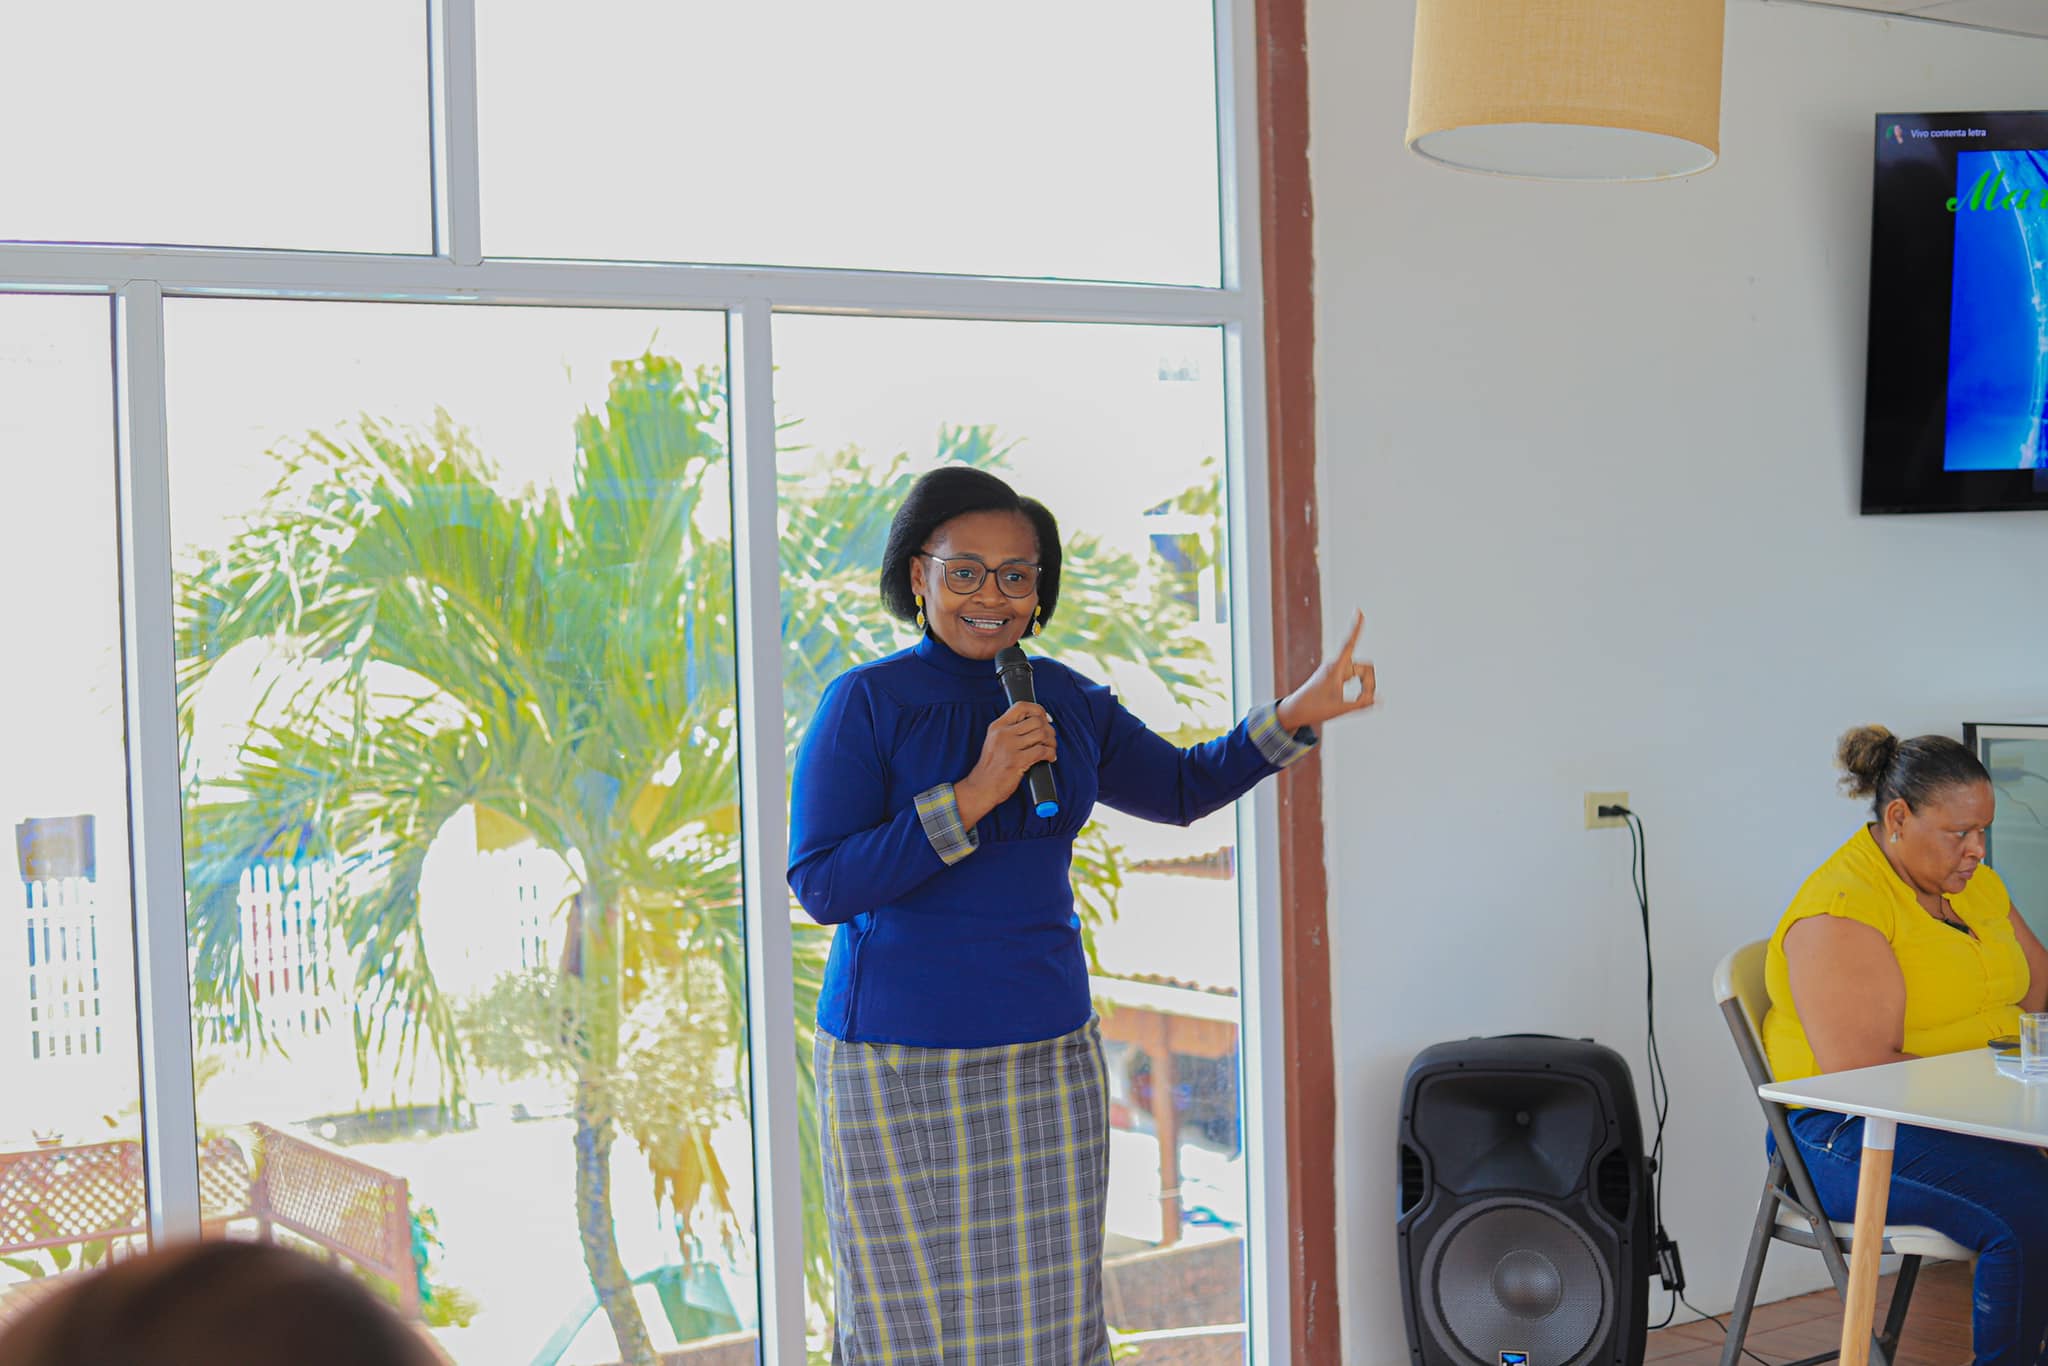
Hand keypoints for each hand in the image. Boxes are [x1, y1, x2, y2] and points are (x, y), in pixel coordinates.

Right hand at [955, 702, 1058, 826]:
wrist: (981, 787)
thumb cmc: (991, 767)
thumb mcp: (994, 742)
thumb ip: (1010, 731)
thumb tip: (1036, 724)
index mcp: (997, 726)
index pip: (1021, 706)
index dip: (1038, 709)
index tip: (1045, 718)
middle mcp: (1003, 733)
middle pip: (1036, 720)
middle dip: (1049, 729)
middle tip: (1050, 739)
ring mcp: (1010, 747)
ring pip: (1042, 734)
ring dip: (1052, 742)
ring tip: (1051, 749)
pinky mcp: (1017, 761)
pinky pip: (1042, 751)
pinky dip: (1051, 754)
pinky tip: (1050, 758)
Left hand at [1276, 609, 1375, 732]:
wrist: (1295, 711)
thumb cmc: (1314, 708)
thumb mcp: (1340, 708)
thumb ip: (1361, 704)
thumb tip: (1378, 699)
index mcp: (1335, 668)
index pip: (1349, 644)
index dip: (1356, 628)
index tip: (1358, 611)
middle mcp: (1336, 666)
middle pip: (1365, 667)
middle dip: (1369, 682)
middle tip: (1364, 700)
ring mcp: (1336, 670)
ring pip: (1361, 672)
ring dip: (1364, 686)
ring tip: (1359, 701)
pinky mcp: (1335, 676)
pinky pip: (1355, 676)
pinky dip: (1360, 687)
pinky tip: (1361, 697)